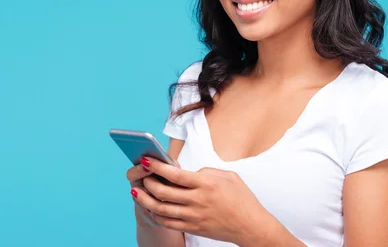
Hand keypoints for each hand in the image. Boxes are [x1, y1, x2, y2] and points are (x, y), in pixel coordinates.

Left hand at [131, 157, 270, 244]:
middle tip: (141, 175)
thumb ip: (206, 171)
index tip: (146, 160)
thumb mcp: (228, 176)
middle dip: (148, 182)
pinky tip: (150, 207)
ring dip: (146, 199)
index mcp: (205, 184)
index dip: (157, 167)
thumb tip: (189, 172)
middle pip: (164, 192)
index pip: (174, 174)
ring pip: (162, 209)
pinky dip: (156, 214)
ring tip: (137, 192)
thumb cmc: (241, 198)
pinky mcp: (193, 228)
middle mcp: (197, 201)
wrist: (250, 226)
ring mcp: (194, 216)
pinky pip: (168, 223)